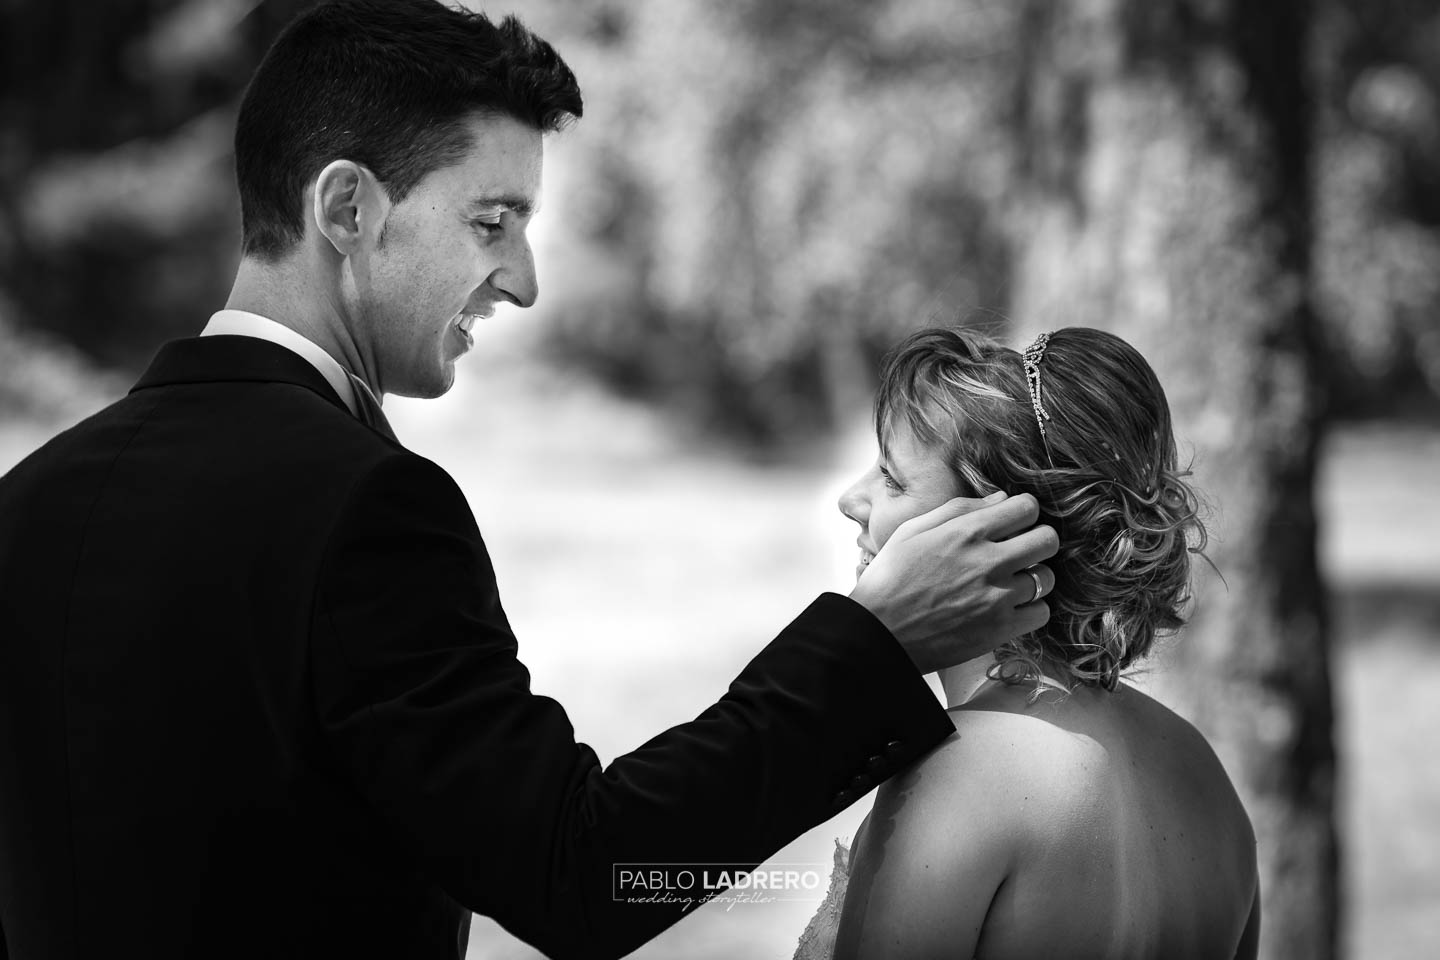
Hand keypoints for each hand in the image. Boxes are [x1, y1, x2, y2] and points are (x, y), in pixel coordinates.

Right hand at [849, 492, 1057, 673]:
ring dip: (1034, 577)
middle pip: (1048, 540)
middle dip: (1037, 540)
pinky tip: (1009, 608)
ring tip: (1011, 583)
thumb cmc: (889, 580)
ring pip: (1047, 577)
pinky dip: (1030, 609)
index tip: (1014, 522)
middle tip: (1020, 550)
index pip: (1027, 507)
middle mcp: (987, 561)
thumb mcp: (912, 531)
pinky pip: (1041, 612)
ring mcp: (997, 597)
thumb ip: (958, 509)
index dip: (1024, 512)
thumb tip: (1000, 499)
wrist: (878, 634)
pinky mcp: (1000, 629)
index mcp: (965, 532)